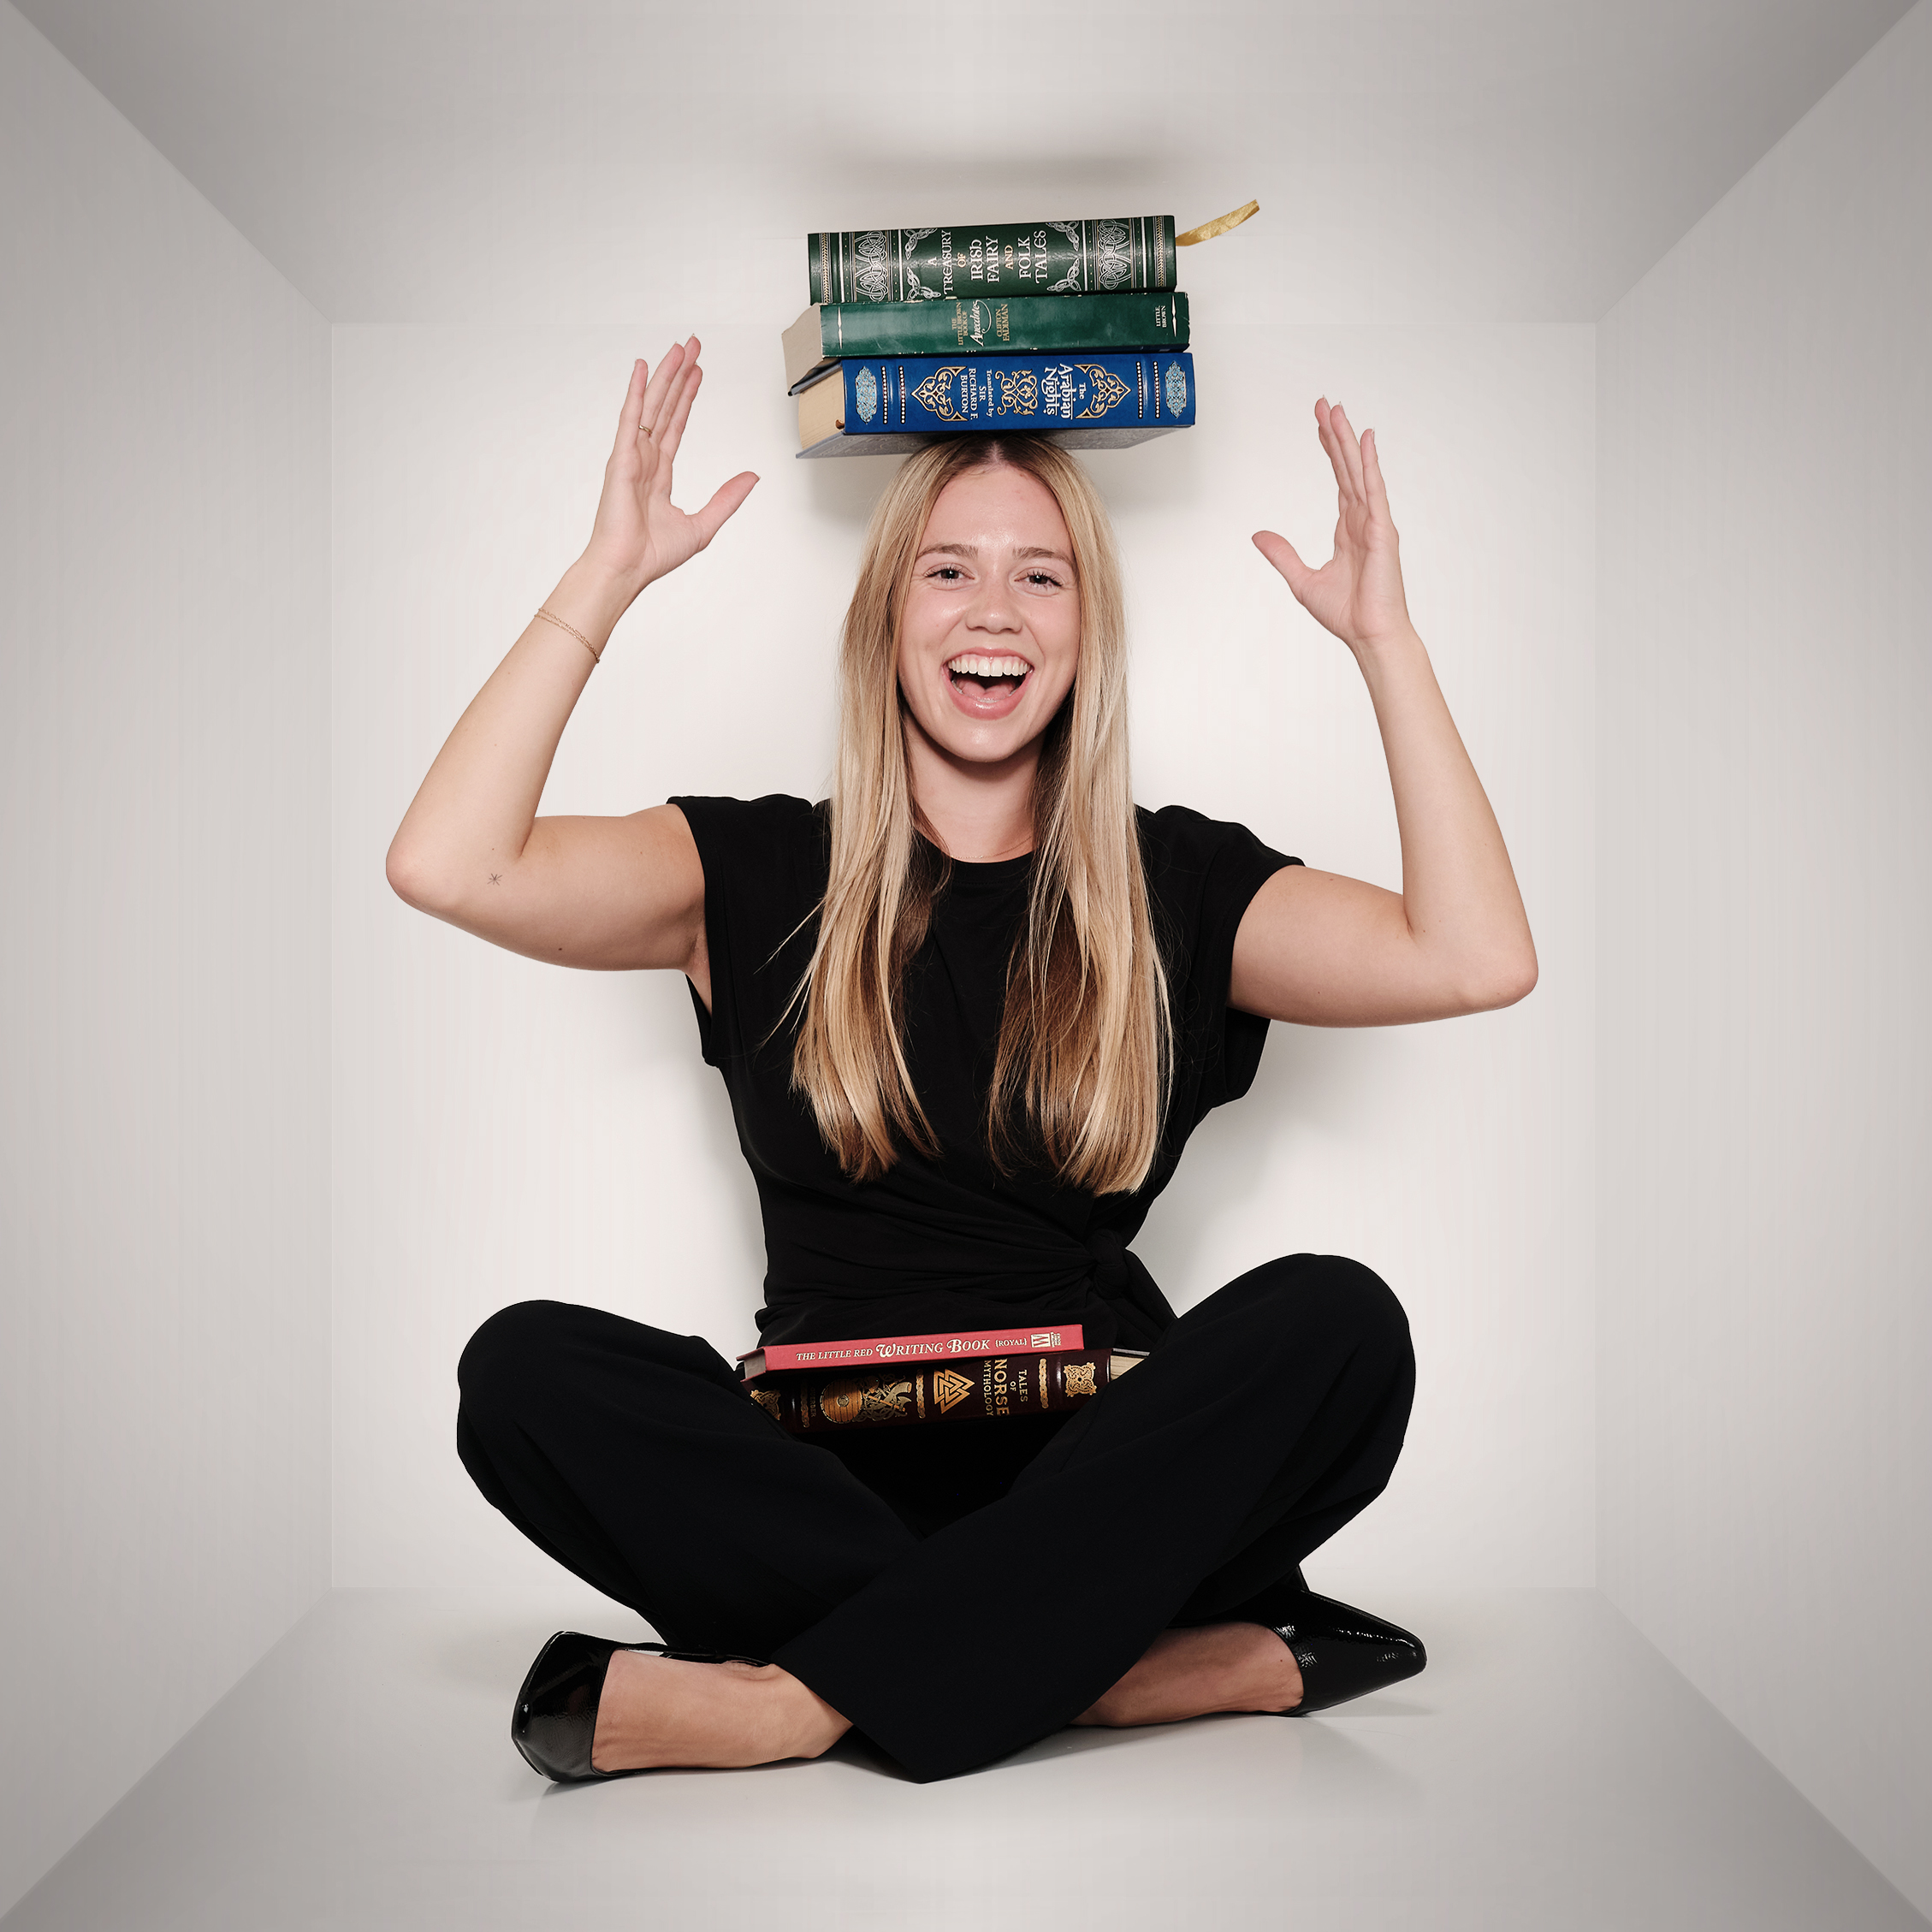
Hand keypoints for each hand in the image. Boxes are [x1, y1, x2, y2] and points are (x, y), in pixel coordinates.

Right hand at [579, 339, 758, 597]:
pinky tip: (642, 367)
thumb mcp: (702, 524)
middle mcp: (644, 459)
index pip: (676, 425)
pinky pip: (630, 417)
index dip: (687, 398)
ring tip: (678, 348)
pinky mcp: (621, 459)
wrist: (626, 568)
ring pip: (651, 405)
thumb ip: (727, 498)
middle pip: (665, 407)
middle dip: (679, 376)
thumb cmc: (652, 555)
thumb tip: (753, 477)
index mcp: (659, 474)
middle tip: (691, 346)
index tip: (698, 373)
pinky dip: (635, 391)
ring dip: (664, 376)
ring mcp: (631, 456)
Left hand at [1253, 398, 1411, 653]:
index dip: (1329, 451)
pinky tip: (1366, 439)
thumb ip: (1282, 554)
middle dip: (1336, 436)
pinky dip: (1370, 463)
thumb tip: (1258, 536)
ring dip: (1348, 441)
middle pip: (1347, 468)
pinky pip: (1374, 489)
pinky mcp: (1381, 530)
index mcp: (1349, 529)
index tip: (1320, 426)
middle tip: (1325, 405)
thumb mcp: (1302, 580)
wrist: (1369, 635)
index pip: (1339, 480)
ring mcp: (1374, 522)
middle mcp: (1363, 520)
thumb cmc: (1348, 613)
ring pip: (1358, 471)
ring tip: (1338, 411)